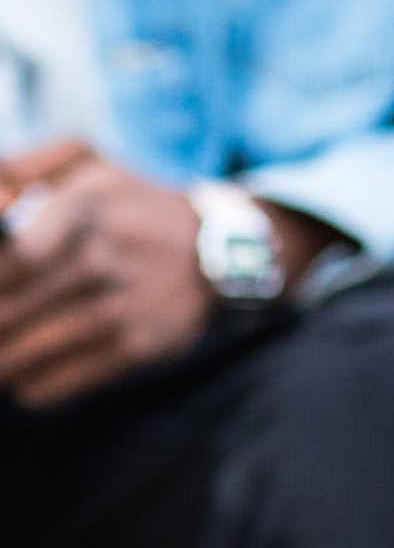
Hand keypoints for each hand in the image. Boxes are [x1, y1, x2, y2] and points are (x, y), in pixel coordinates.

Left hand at [0, 143, 333, 409]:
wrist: (218, 251)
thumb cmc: (132, 206)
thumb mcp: (87, 163)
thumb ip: (23, 169)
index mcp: (81, 209)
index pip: (18, 252)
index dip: (1, 273)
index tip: (3, 282)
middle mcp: (101, 259)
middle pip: (6, 309)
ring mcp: (120, 308)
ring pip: (24, 351)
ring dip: (3, 358)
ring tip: (1, 354)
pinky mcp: (136, 347)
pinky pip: (59, 380)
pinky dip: (33, 384)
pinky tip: (26, 376)